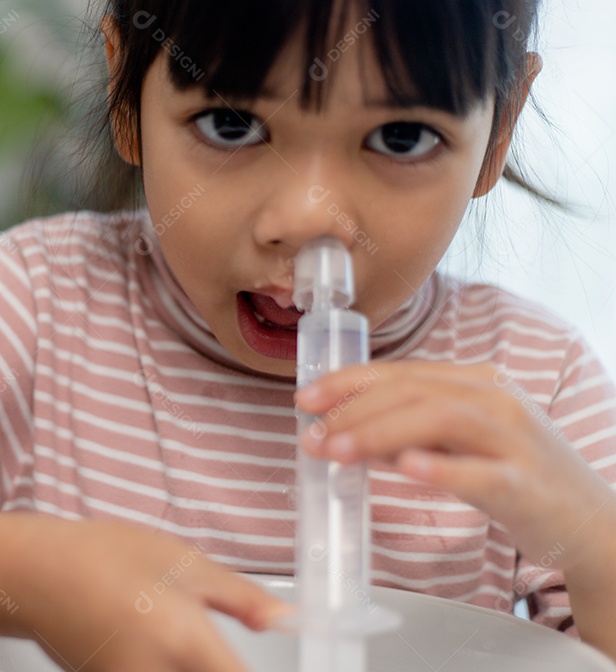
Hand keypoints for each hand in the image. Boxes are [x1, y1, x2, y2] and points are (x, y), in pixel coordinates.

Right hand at [0, 515, 290, 671]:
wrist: (32, 576)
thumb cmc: (101, 557)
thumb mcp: (183, 561)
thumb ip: (240, 597)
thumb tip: (284, 620)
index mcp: (184, 642)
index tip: (271, 661)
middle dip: (224, 669)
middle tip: (216, 643)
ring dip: (199, 669)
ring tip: (183, 640)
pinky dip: (172, 671)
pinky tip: (163, 650)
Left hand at [295, 360, 614, 576]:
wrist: (586, 520)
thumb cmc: (512, 474)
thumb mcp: (458, 443)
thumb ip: (408, 431)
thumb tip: (344, 431)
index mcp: (476, 382)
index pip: (402, 372)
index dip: (349, 382)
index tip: (306, 398)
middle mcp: (496, 400)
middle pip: (415, 392)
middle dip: (354, 410)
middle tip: (312, 435)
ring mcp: (514, 440)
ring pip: (440, 419)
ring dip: (380, 432)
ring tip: (337, 451)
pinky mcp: (525, 485)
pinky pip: (480, 472)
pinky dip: (440, 468)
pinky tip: (404, 468)